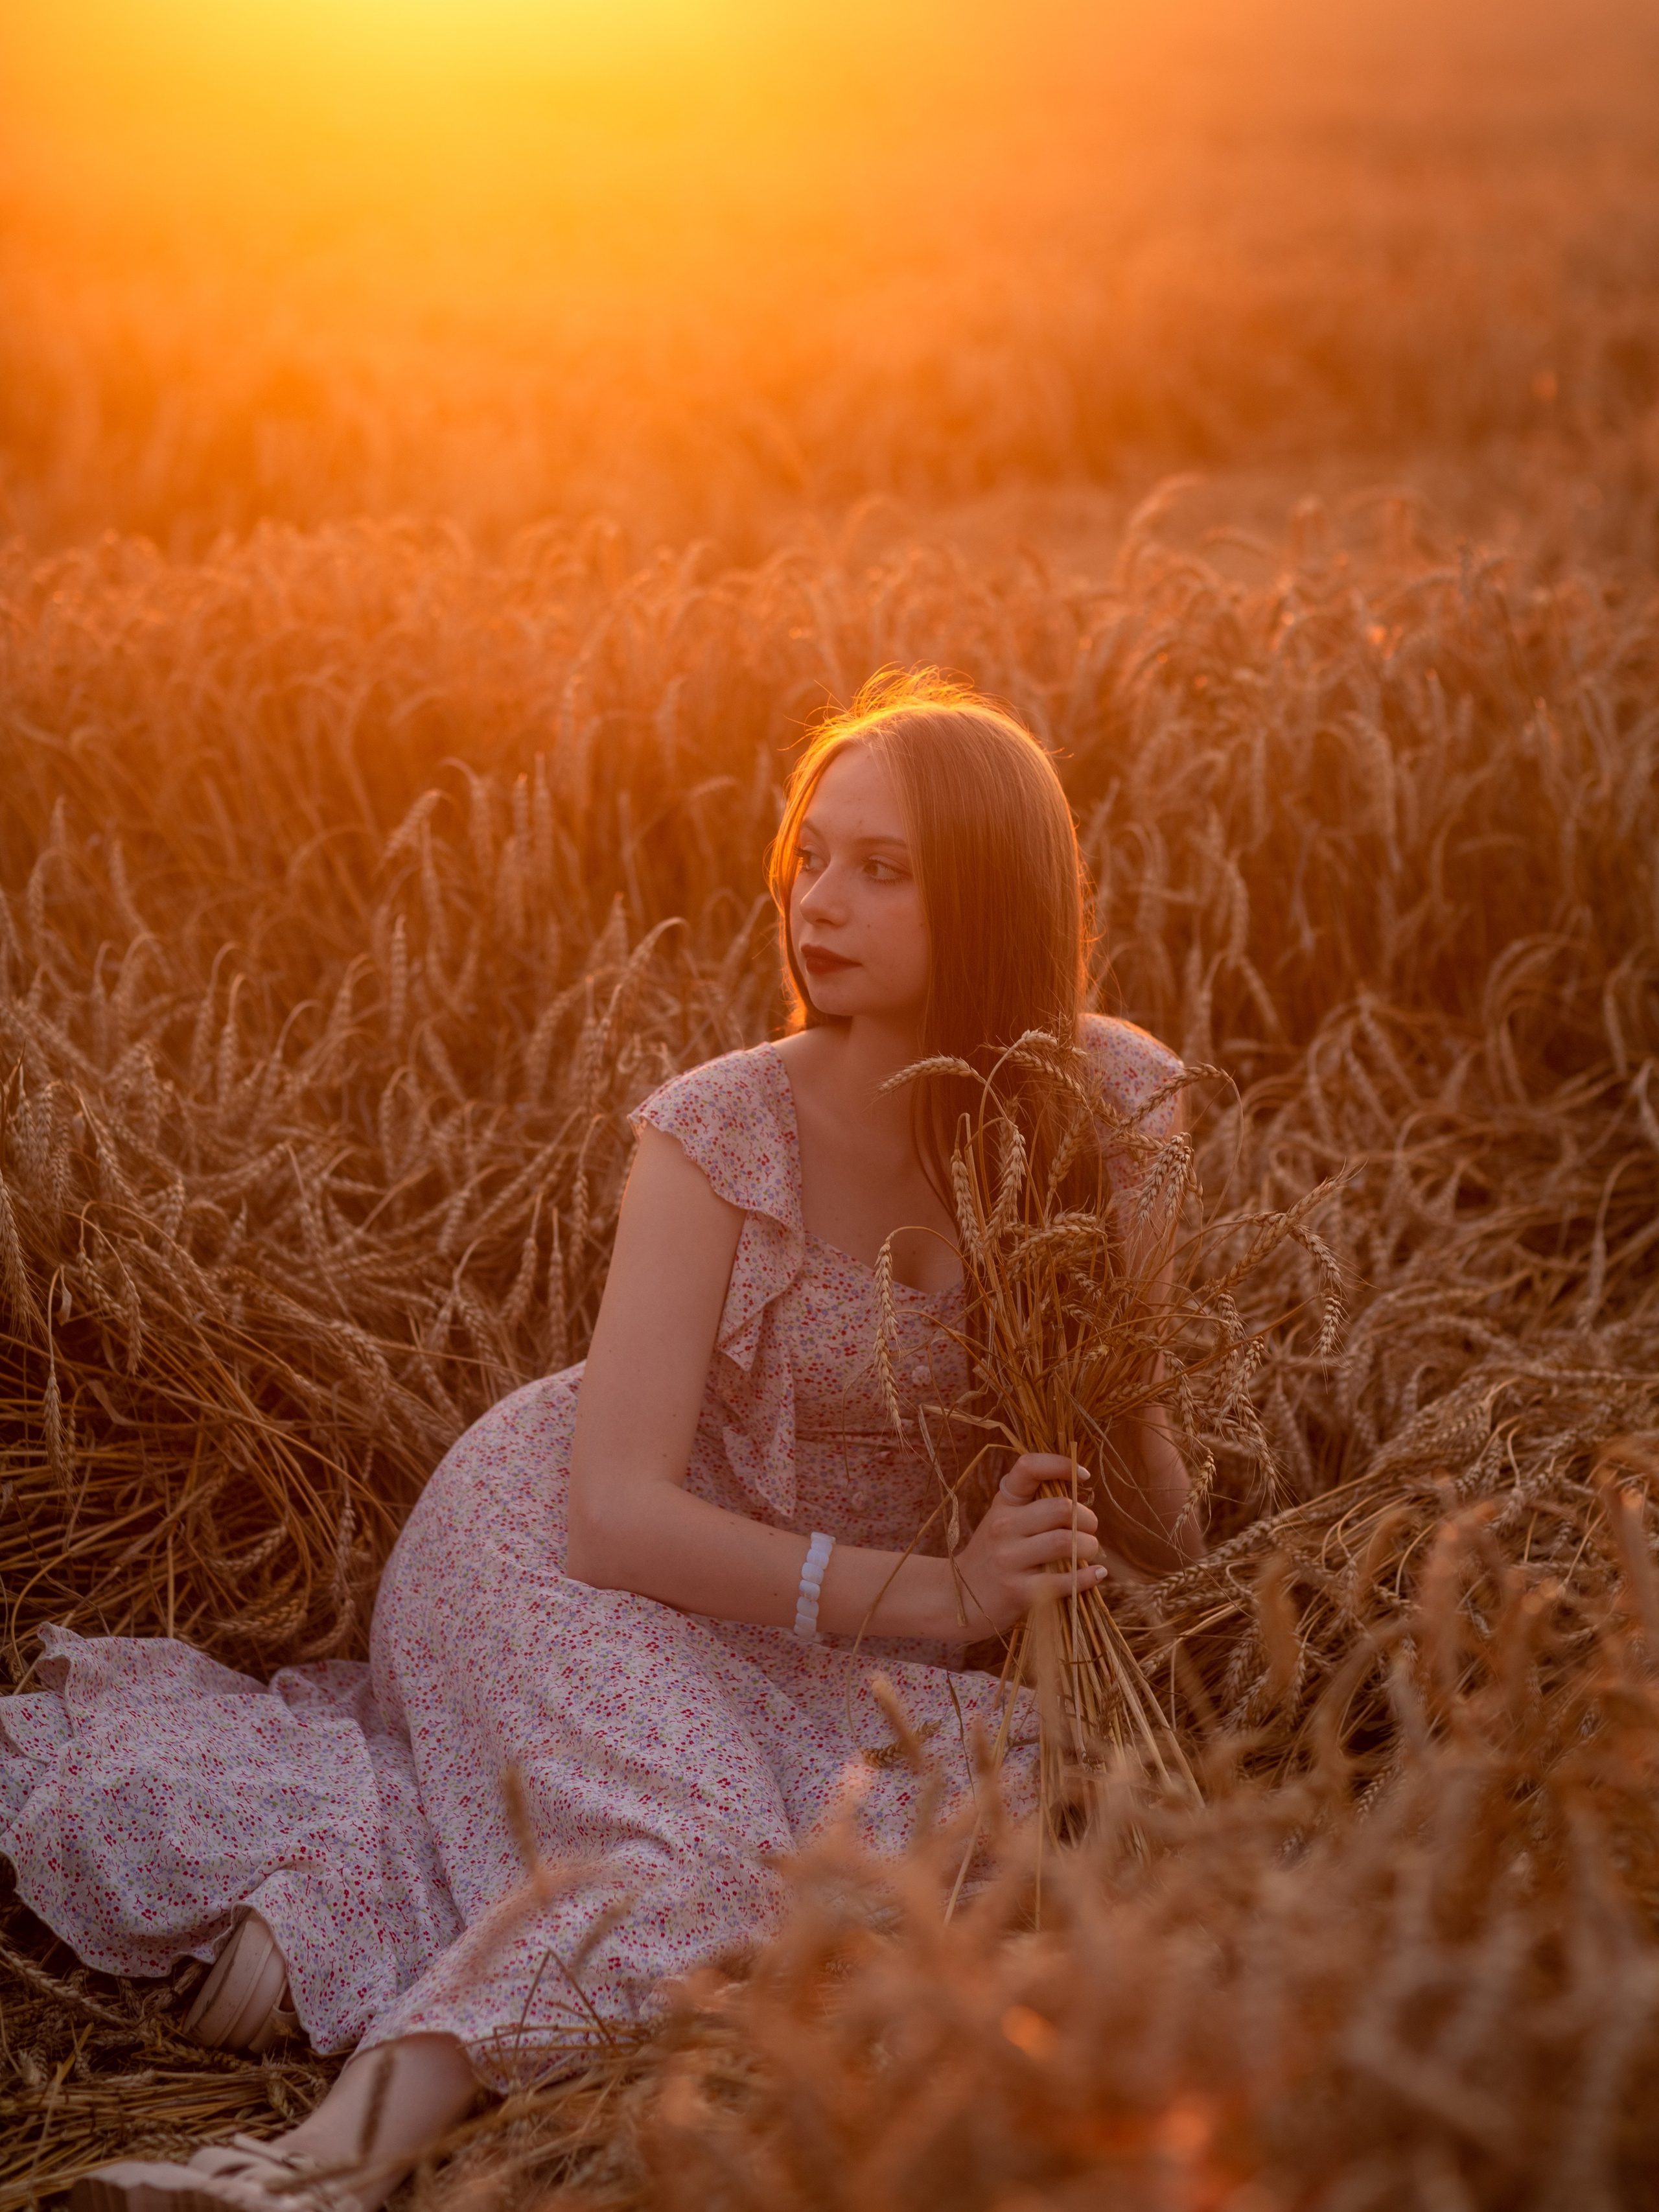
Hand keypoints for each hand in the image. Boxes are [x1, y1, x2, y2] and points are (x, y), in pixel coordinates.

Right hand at [948, 1454, 1104, 1636]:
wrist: (958, 1599)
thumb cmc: (993, 1555)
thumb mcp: (1003, 1520)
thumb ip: (1034, 1505)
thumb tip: (1081, 1497)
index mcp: (1004, 1503)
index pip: (1029, 1468)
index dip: (1061, 1464)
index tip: (1083, 1476)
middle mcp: (1003, 1526)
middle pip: (1062, 1508)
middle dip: (1088, 1518)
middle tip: (1089, 1529)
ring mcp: (1009, 1559)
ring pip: (1065, 1541)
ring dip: (1089, 1546)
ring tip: (1089, 1551)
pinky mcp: (1019, 1591)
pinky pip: (1065, 1580)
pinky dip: (1088, 1577)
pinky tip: (1096, 1574)